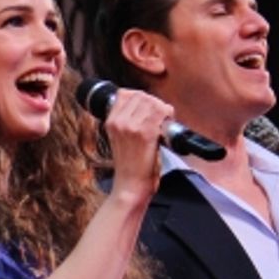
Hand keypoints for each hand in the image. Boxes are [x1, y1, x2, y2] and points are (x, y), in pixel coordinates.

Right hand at [103, 88, 173, 205]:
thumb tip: (144, 105)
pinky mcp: (146, 134)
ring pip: (152, 102)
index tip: (148, 108)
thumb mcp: (118, 138)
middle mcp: (119, 122)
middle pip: (141, 95)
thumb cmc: (129, 165)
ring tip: (164, 122)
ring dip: (163, 109)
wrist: (130, 185)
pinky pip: (161, 113)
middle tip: (160, 116)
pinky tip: (168, 126)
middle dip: (154, 102)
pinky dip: (168, 116)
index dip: (141, 98)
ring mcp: (132, 127)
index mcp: (110, 121)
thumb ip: (125, 121)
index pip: (125, 93)